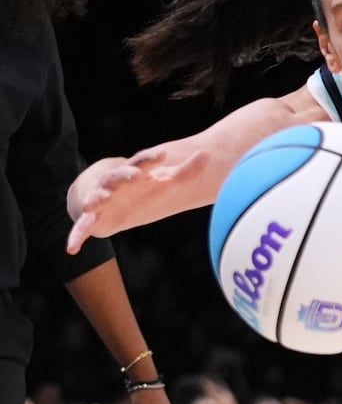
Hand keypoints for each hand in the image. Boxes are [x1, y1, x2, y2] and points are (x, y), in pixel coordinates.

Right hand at [67, 148, 207, 253]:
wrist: (103, 194)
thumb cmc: (139, 187)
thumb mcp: (162, 180)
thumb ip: (185, 171)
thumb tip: (207, 155)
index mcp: (132, 173)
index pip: (142, 163)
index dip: (151, 160)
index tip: (163, 155)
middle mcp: (114, 184)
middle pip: (117, 177)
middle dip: (124, 176)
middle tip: (135, 175)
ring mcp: (100, 201)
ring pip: (96, 198)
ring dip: (97, 198)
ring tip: (100, 199)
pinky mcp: (91, 220)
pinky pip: (81, 228)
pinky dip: (76, 237)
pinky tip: (72, 248)